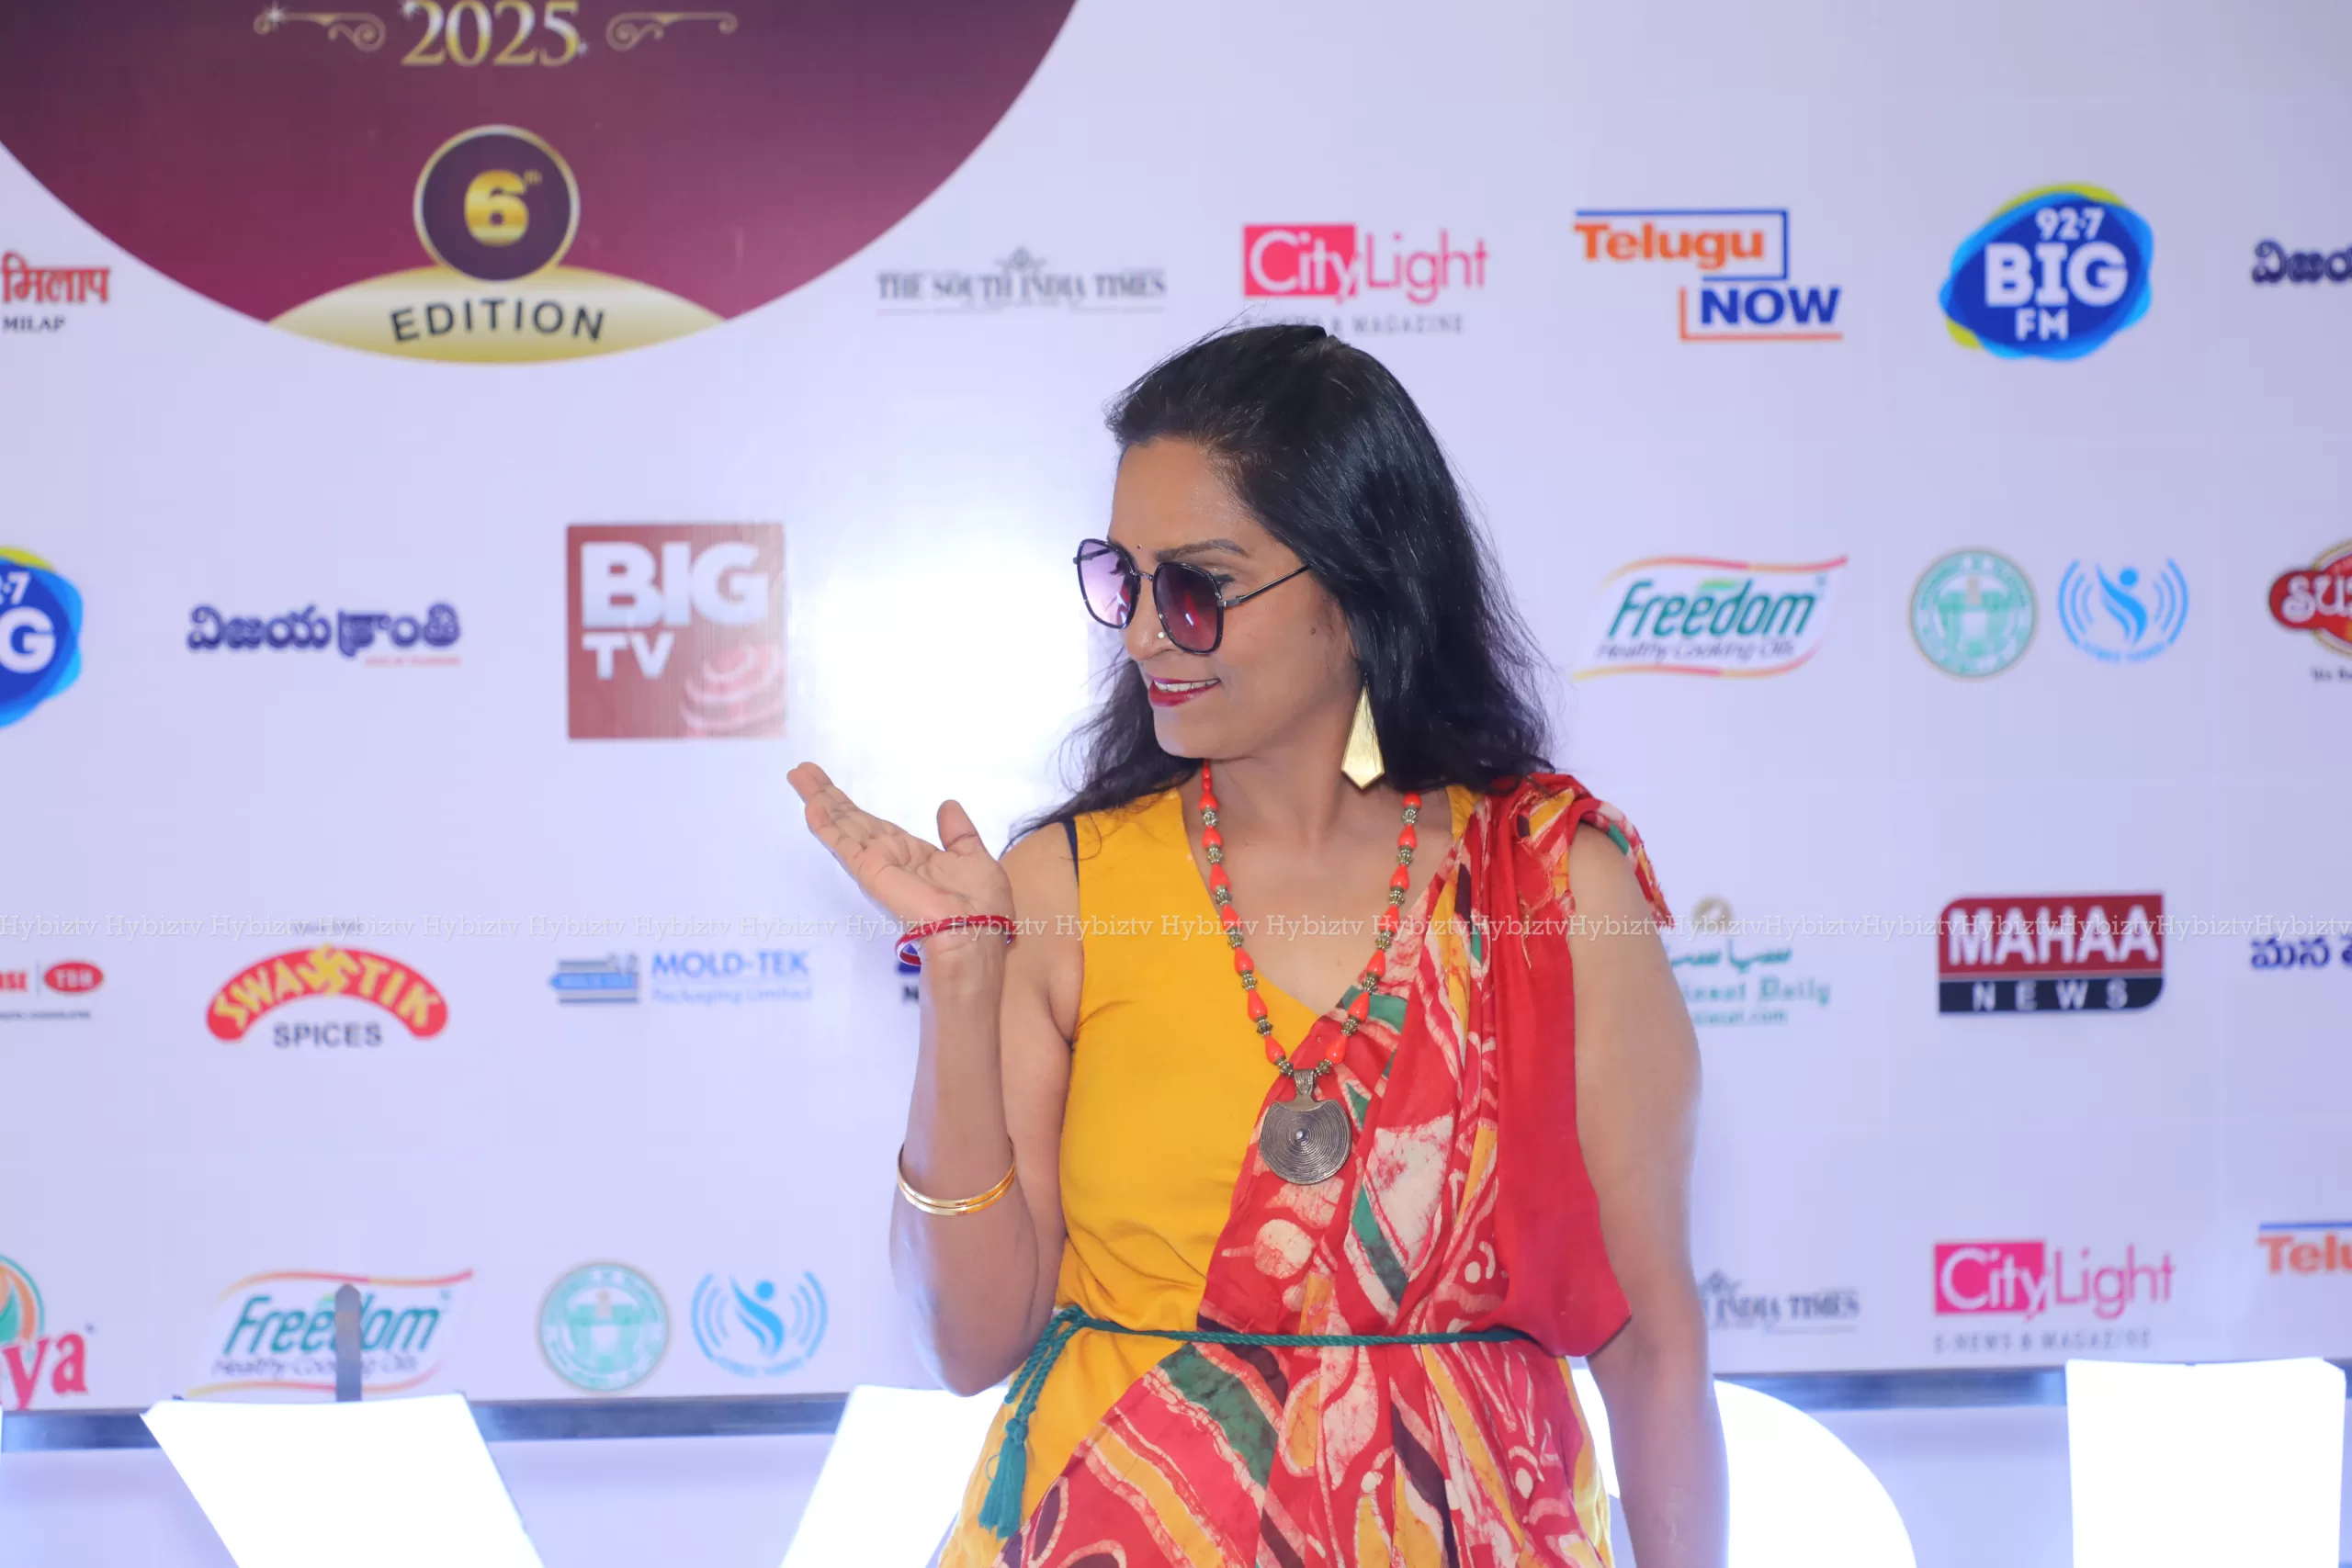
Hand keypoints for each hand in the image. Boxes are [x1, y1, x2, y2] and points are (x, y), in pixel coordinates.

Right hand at [787, 762, 1013, 929]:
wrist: (974, 934)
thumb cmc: (981, 906)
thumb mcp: (975, 858)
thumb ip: (958, 833)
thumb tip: (948, 806)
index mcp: (913, 856)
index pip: (875, 826)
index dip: (853, 808)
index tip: (832, 789)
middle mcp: (890, 858)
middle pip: (852, 821)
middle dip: (827, 796)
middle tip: (802, 772)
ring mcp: (878, 865)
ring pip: (844, 826)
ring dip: (820, 801)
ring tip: (798, 776)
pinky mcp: (871, 872)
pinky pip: (845, 844)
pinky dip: (826, 825)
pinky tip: (810, 806)